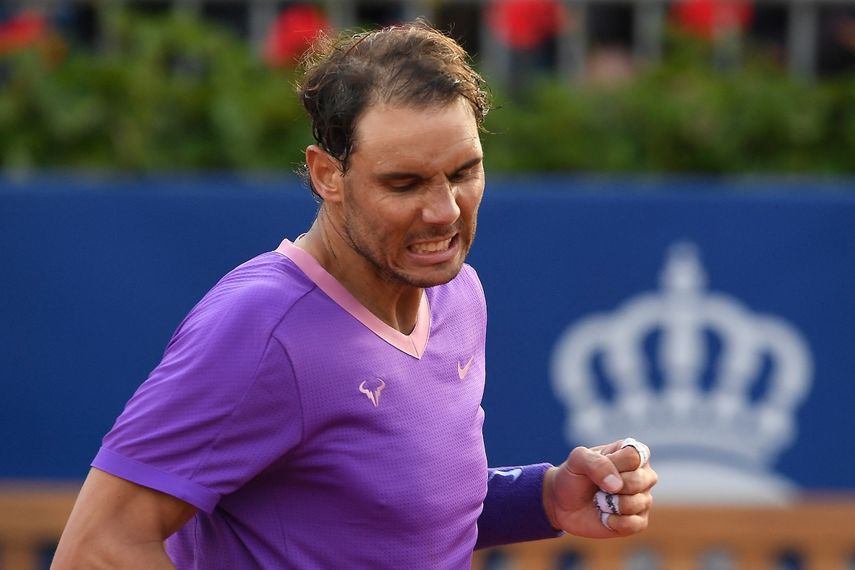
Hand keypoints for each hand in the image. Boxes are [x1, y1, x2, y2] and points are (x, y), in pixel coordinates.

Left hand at [542, 439, 656, 537]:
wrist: (562, 503)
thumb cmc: (573, 476)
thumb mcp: (577, 460)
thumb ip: (596, 463)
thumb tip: (617, 485)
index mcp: (631, 453)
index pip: (634, 456)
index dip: (613, 464)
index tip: (600, 465)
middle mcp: (643, 474)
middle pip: (639, 480)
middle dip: (611, 486)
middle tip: (598, 486)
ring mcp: (643, 498)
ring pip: (638, 503)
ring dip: (611, 504)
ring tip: (600, 500)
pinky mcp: (638, 521)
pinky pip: (635, 524)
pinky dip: (614, 522)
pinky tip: (605, 516)